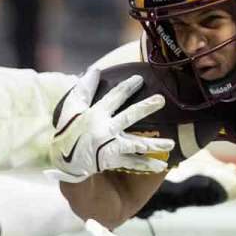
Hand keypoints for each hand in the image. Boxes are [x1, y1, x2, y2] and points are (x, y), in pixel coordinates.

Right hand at [47, 66, 173, 183]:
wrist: (63, 161)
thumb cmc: (68, 130)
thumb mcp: (71, 108)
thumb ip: (84, 89)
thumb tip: (95, 69)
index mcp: (95, 115)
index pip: (114, 97)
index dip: (127, 87)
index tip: (140, 78)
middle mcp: (104, 130)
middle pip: (129, 116)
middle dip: (146, 107)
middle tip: (162, 100)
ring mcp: (110, 146)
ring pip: (136, 144)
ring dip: (155, 144)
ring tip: (171, 143)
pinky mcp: (112, 160)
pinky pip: (132, 163)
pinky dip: (147, 165)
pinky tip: (162, 166)